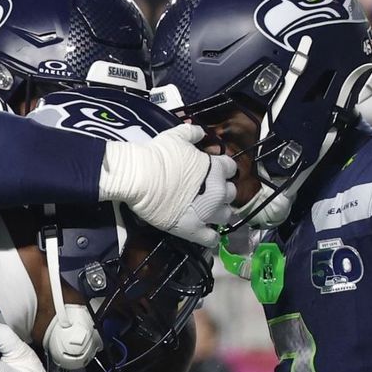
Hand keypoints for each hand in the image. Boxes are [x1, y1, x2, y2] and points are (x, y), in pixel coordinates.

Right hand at [98, 122, 236, 243]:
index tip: (212, 172)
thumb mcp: (177, 136)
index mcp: (217, 168)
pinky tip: (204, 233)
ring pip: (226, 216)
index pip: (231, 168)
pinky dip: (210, 237)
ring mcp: (209, 213)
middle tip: (207, 193)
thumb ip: (193, 133)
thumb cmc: (158, 154)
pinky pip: (212, 239)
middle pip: (231, 194)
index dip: (222, 170)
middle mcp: (218, 191)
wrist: (140, 177)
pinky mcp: (195, 230)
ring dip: (218, 214)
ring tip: (205, 213)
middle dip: (221, 193)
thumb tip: (200, 132)